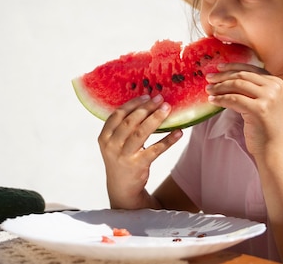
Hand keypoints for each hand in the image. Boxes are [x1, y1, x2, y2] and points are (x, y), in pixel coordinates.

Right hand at [98, 94, 182, 208]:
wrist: (122, 186)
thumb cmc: (121, 157)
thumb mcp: (115, 142)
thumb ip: (124, 125)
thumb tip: (146, 103)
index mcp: (105, 136)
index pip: (118, 115)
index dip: (132, 104)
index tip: (146, 95)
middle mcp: (112, 146)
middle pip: (130, 122)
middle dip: (146, 108)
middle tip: (160, 98)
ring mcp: (124, 156)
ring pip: (141, 134)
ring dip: (155, 119)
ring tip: (167, 109)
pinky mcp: (138, 165)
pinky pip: (155, 149)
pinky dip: (168, 140)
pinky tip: (178, 132)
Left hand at [205, 63, 282, 156]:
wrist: (274, 149)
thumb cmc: (266, 128)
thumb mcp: (264, 103)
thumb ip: (253, 89)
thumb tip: (228, 78)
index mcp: (277, 82)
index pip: (251, 68)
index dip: (233, 67)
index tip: (219, 67)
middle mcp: (275, 87)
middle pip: (243, 75)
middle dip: (223, 76)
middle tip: (209, 78)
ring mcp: (268, 97)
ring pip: (237, 85)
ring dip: (219, 87)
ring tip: (208, 90)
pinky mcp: (259, 109)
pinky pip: (233, 99)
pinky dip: (221, 99)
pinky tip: (212, 101)